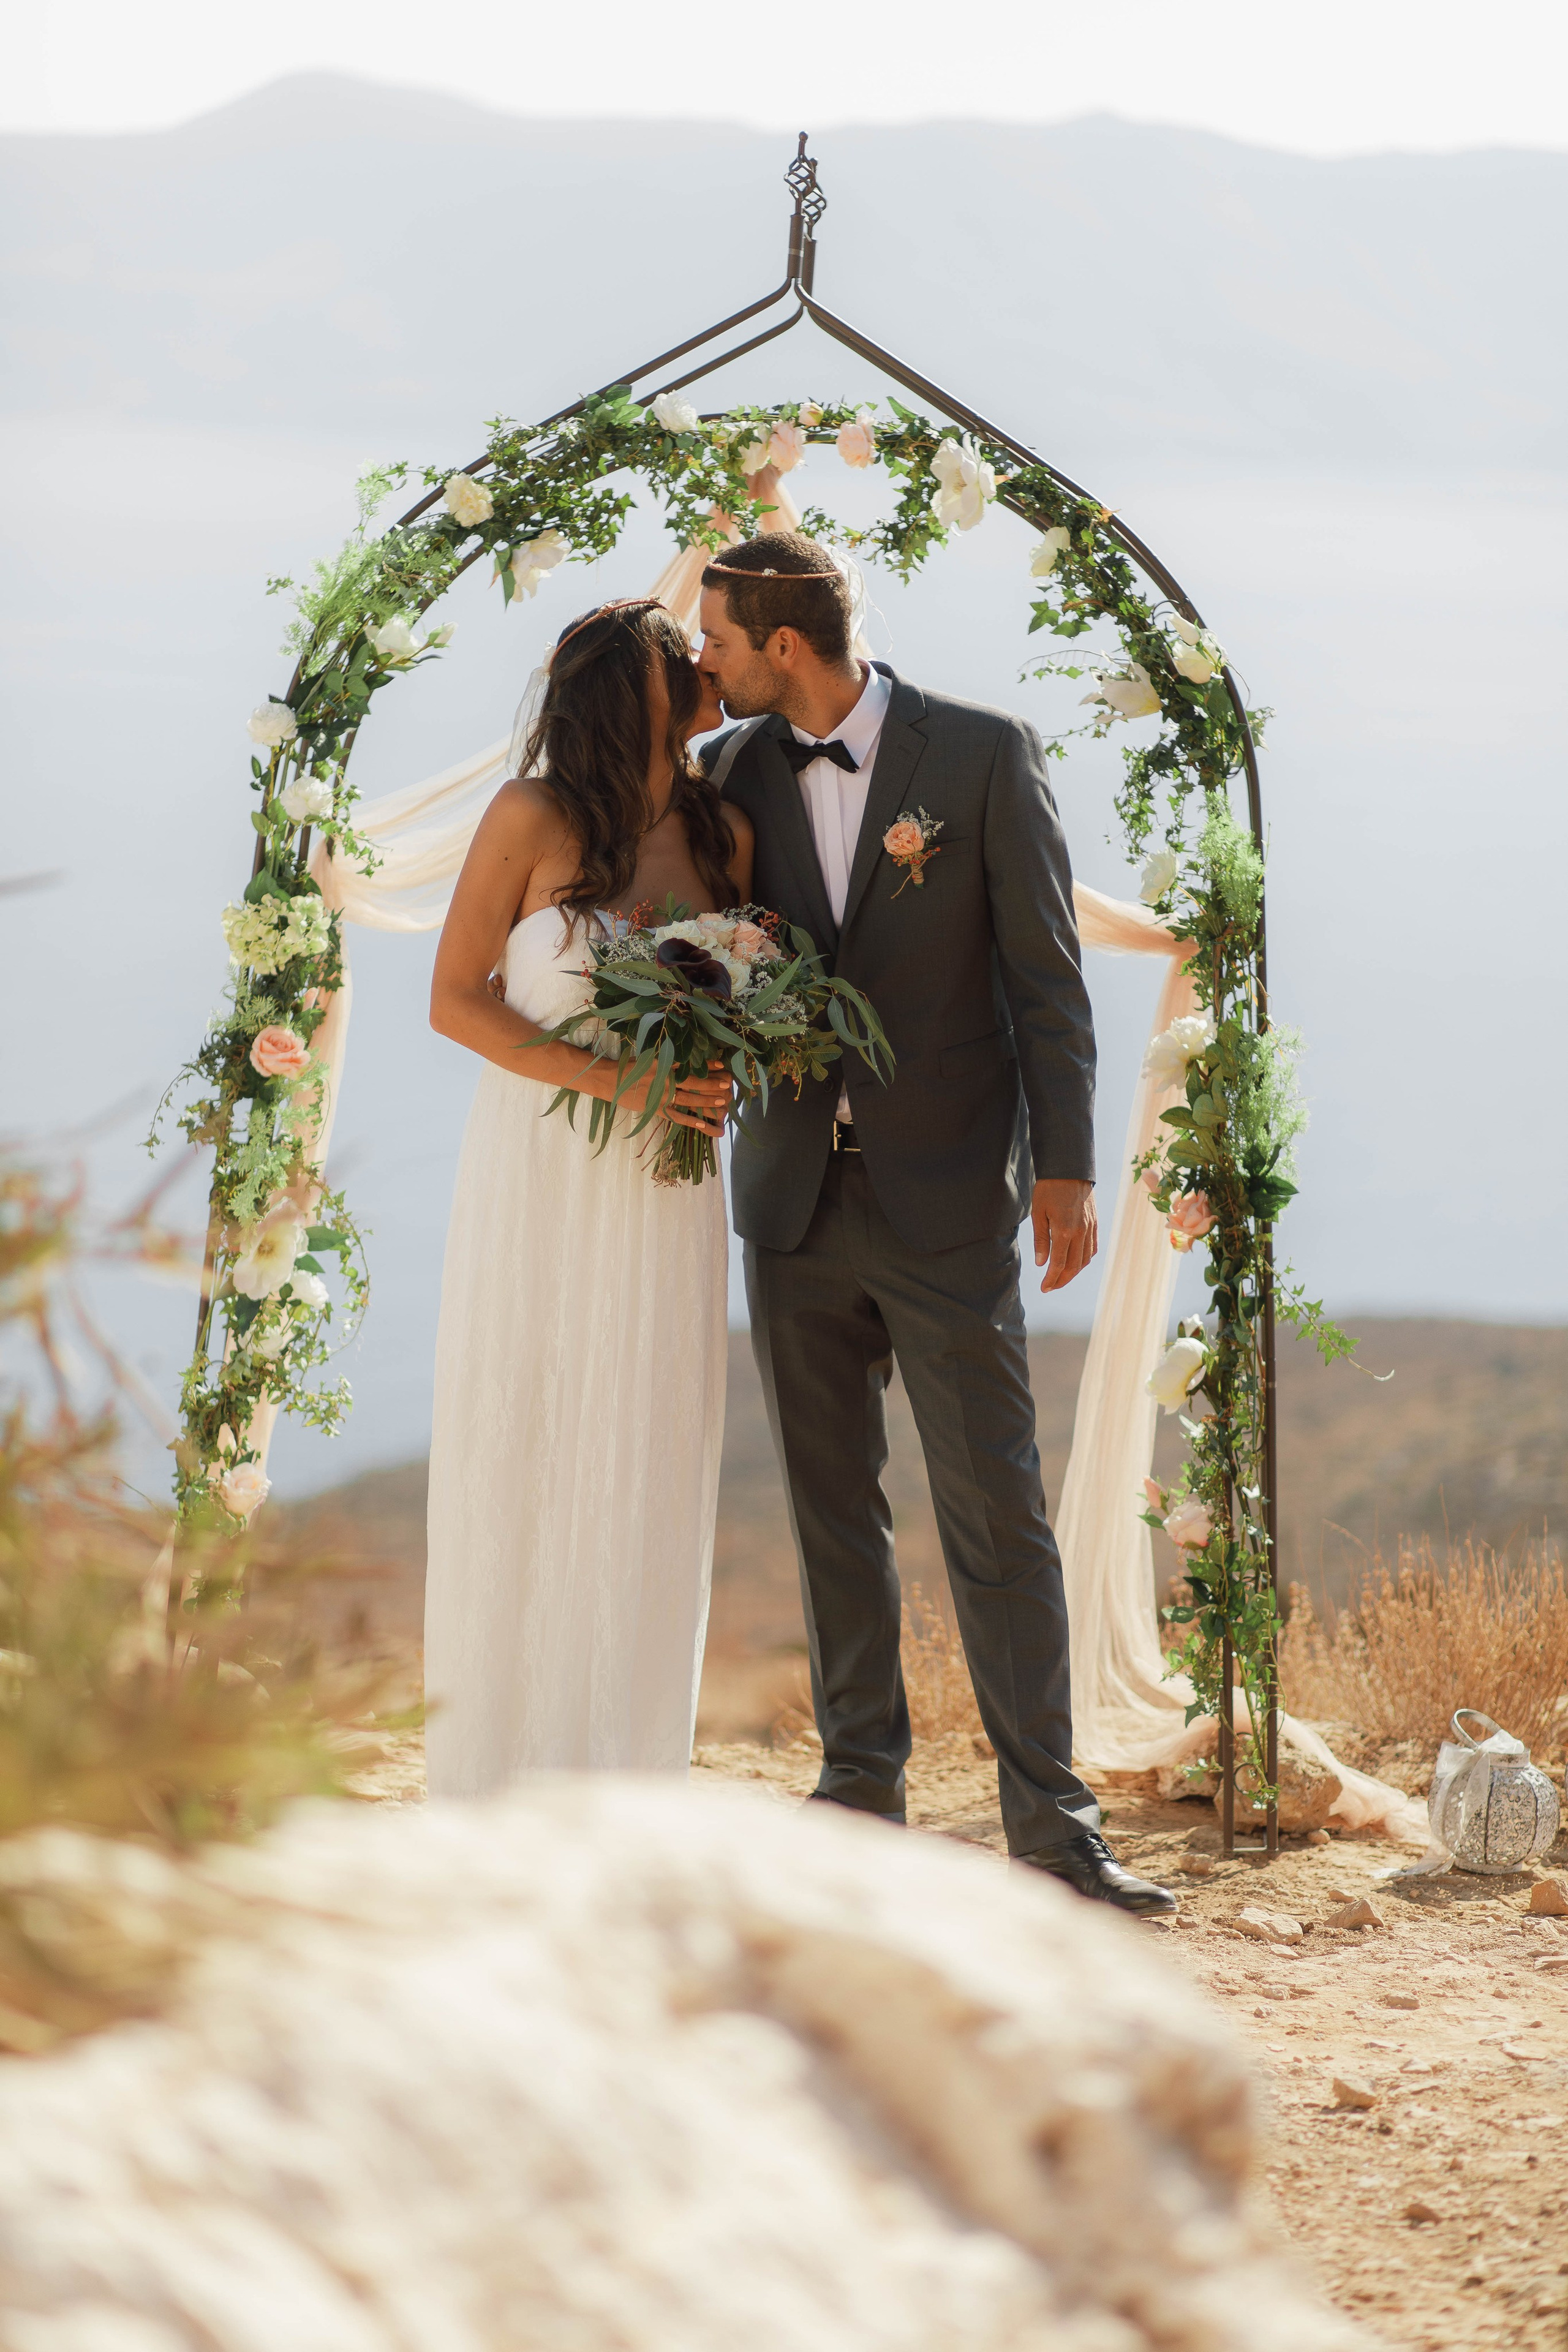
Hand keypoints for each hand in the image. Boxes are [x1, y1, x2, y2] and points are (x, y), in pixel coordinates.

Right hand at [621, 1056, 731, 1138]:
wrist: (610, 1081)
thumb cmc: (630, 1068)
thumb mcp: (649, 1057)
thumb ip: (666, 1059)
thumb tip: (685, 1058)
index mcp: (663, 1064)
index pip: (689, 1064)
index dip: (706, 1065)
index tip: (720, 1064)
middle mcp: (664, 1079)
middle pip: (692, 1082)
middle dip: (711, 1084)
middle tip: (727, 1085)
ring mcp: (660, 1095)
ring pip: (688, 1099)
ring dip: (706, 1101)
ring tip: (722, 1102)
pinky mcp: (656, 1109)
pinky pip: (676, 1116)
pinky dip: (690, 1121)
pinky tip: (704, 1125)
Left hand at [1032, 1178, 1096, 1292]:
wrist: (1070, 1169)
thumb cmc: (1049, 1189)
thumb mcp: (1038, 1213)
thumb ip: (1040, 1240)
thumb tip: (1041, 1264)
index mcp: (1064, 1231)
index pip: (1059, 1264)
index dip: (1051, 1279)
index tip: (1044, 1288)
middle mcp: (1080, 1233)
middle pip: (1074, 1266)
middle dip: (1062, 1280)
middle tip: (1051, 1287)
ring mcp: (1090, 1228)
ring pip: (1085, 1259)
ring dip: (1074, 1272)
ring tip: (1061, 1277)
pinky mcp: (1095, 1223)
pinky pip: (1092, 1248)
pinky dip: (1084, 1259)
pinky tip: (1075, 1262)